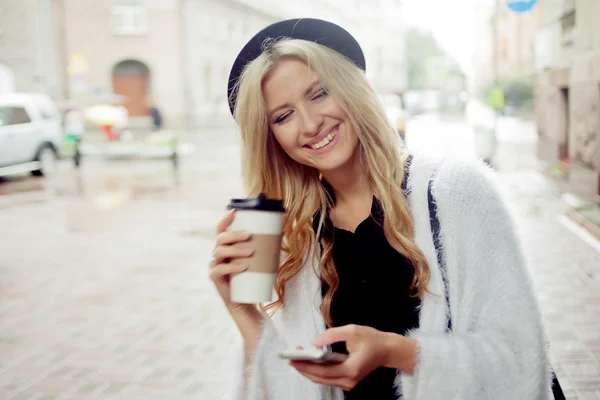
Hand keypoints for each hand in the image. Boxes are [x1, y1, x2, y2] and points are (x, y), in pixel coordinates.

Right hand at [209, 210, 262, 332]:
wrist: (249, 300)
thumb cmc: (254, 276)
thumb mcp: (261, 259)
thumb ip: (267, 246)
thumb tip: (283, 231)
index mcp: (227, 246)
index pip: (221, 229)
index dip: (225, 220)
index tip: (235, 212)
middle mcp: (218, 254)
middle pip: (220, 239)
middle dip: (234, 234)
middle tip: (250, 234)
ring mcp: (215, 266)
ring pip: (219, 252)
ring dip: (235, 249)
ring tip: (251, 251)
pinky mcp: (216, 279)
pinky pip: (219, 270)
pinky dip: (231, 268)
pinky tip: (242, 267)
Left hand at [290, 325, 416, 390]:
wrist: (388, 350)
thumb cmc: (372, 340)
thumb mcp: (352, 331)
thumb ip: (332, 335)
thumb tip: (315, 342)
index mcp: (350, 369)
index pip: (321, 371)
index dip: (305, 365)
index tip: (292, 358)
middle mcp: (348, 380)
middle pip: (319, 378)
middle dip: (303, 367)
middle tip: (290, 357)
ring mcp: (348, 383)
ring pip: (322, 379)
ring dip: (309, 369)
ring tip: (297, 357)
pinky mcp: (348, 380)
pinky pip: (328, 378)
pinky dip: (317, 370)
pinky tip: (309, 361)